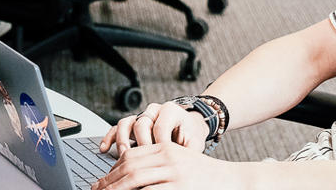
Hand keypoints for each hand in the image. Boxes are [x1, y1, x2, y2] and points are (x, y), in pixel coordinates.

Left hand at [91, 142, 252, 189]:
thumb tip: (130, 177)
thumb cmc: (205, 176)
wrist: (233, 180)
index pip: (130, 155)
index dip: (112, 169)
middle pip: (129, 167)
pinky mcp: (180, 186)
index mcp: (166, 148)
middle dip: (109, 181)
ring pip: (135, 179)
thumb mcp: (179, 162)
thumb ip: (156, 164)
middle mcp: (169, 156)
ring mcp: (175, 172)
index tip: (102, 181)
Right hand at [99, 102, 209, 156]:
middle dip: (141, 144)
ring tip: (123, 155)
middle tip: (143, 160)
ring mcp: (141, 116)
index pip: (160, 127)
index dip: (158, 145)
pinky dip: (110, 137)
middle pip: (141, 124)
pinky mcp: (133, 124)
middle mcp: (154, 111)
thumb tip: (179, 167)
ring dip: (123, 141)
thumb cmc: (191, 136)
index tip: (160, 160)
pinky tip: (105, 148)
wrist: (189, 128)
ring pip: (126, 123)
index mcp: (171, 111)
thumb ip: (188, 152)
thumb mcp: (195, 143)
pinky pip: (117, 127)